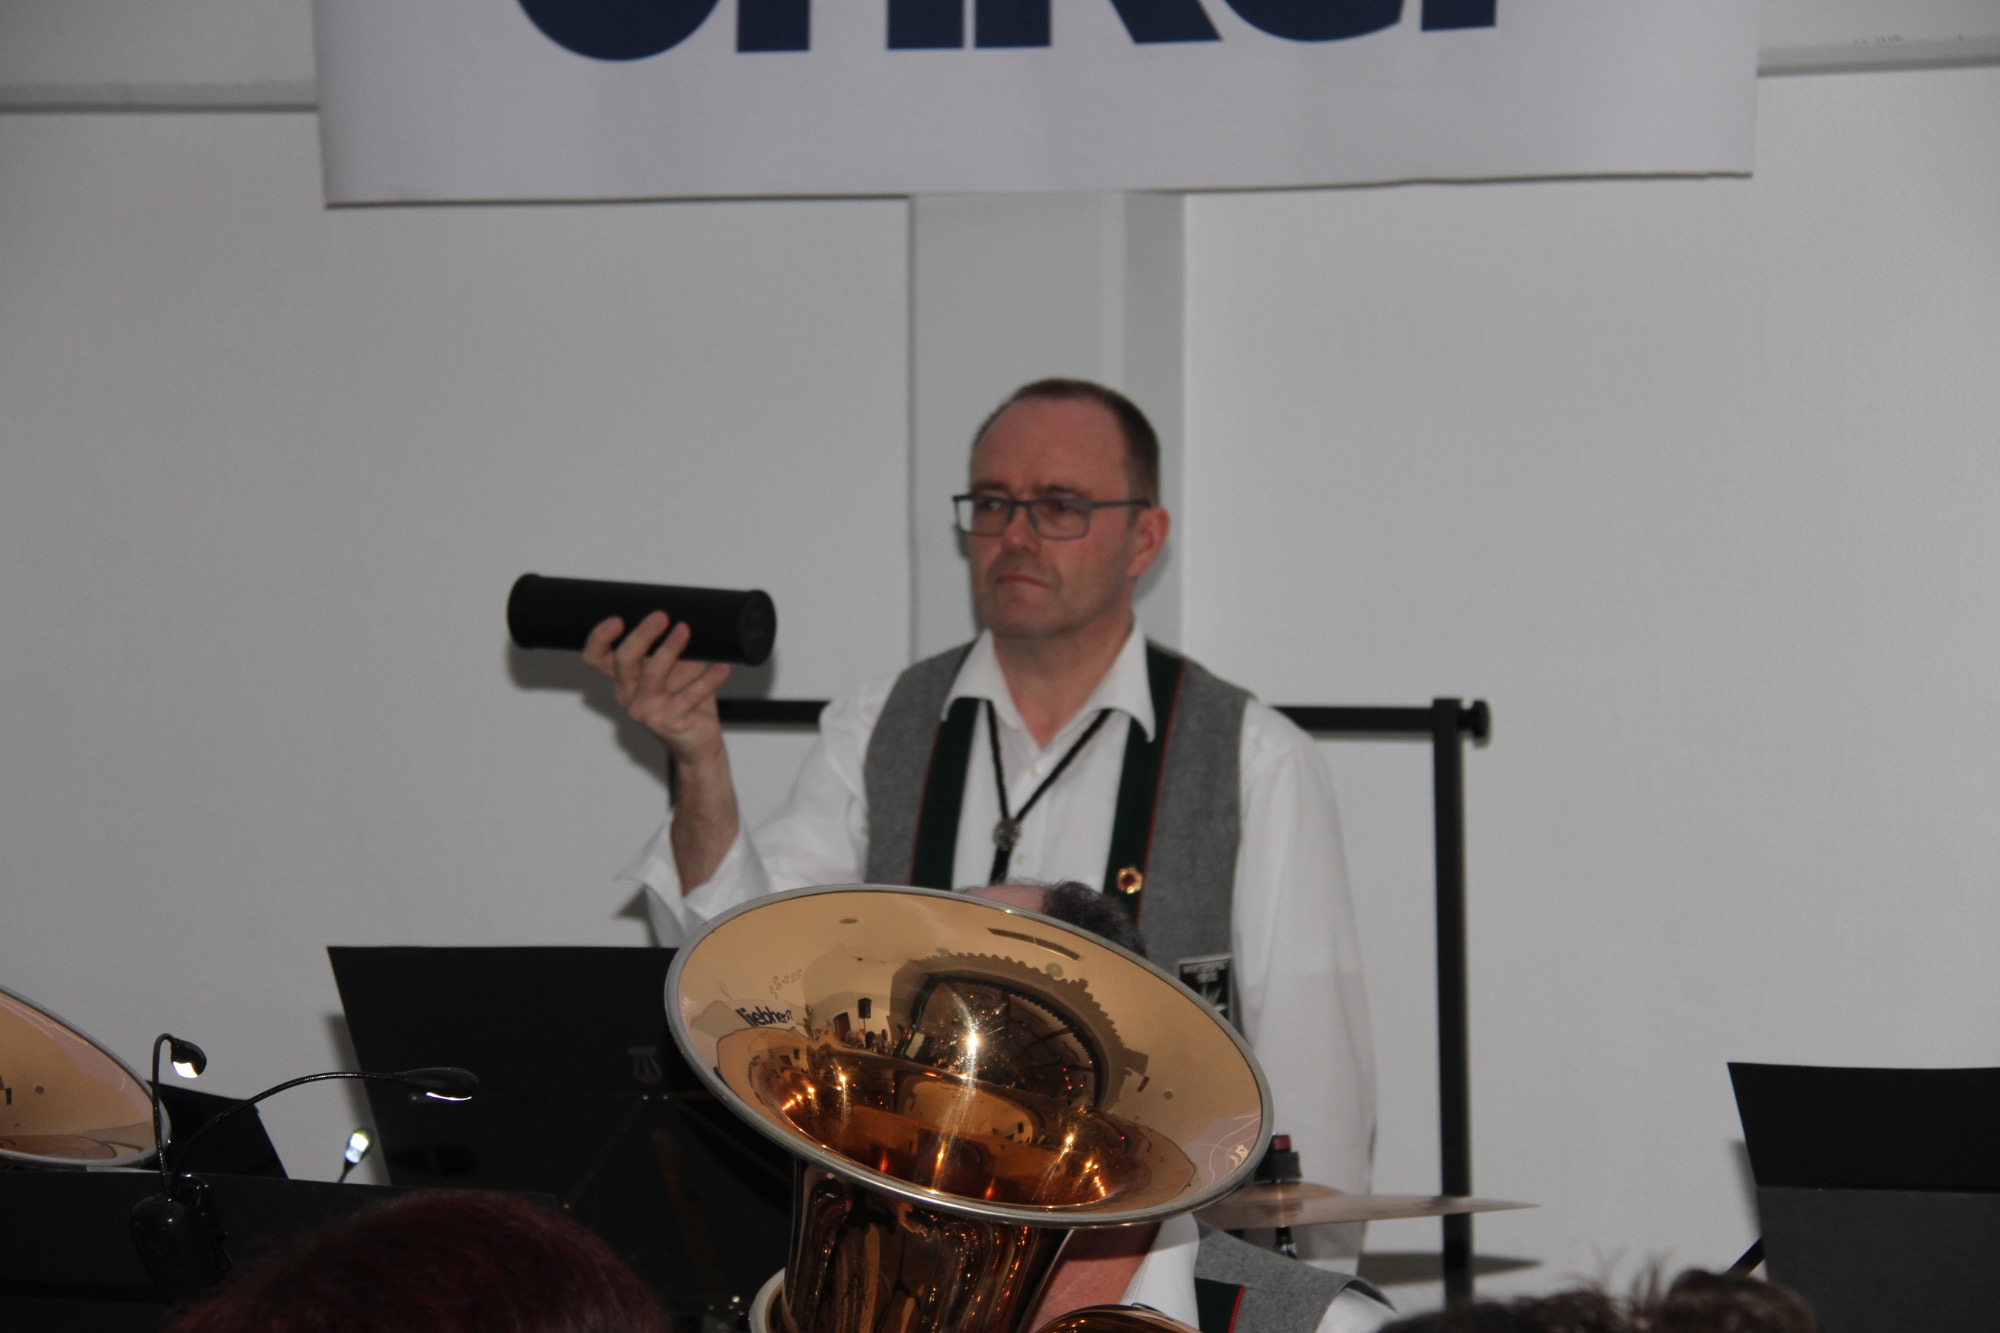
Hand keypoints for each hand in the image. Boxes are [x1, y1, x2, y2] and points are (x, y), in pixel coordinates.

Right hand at [582, 612, 731, 768]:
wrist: (699, 740)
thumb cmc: (686, 701)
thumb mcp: (677, 667)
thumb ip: (672, 645)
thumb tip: (682, 616)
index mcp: (624, 678)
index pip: (596, 658)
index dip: (599, 638)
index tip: (617, 619)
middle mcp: (628, 695)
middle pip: (623, 661)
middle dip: (642, 635)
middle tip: (661, 617)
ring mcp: (645, 711)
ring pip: (652, 674)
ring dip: (670, 649)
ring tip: (686, 631)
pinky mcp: (667, 723)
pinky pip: (688, 696)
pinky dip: (707, 679)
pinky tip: (722, 667)